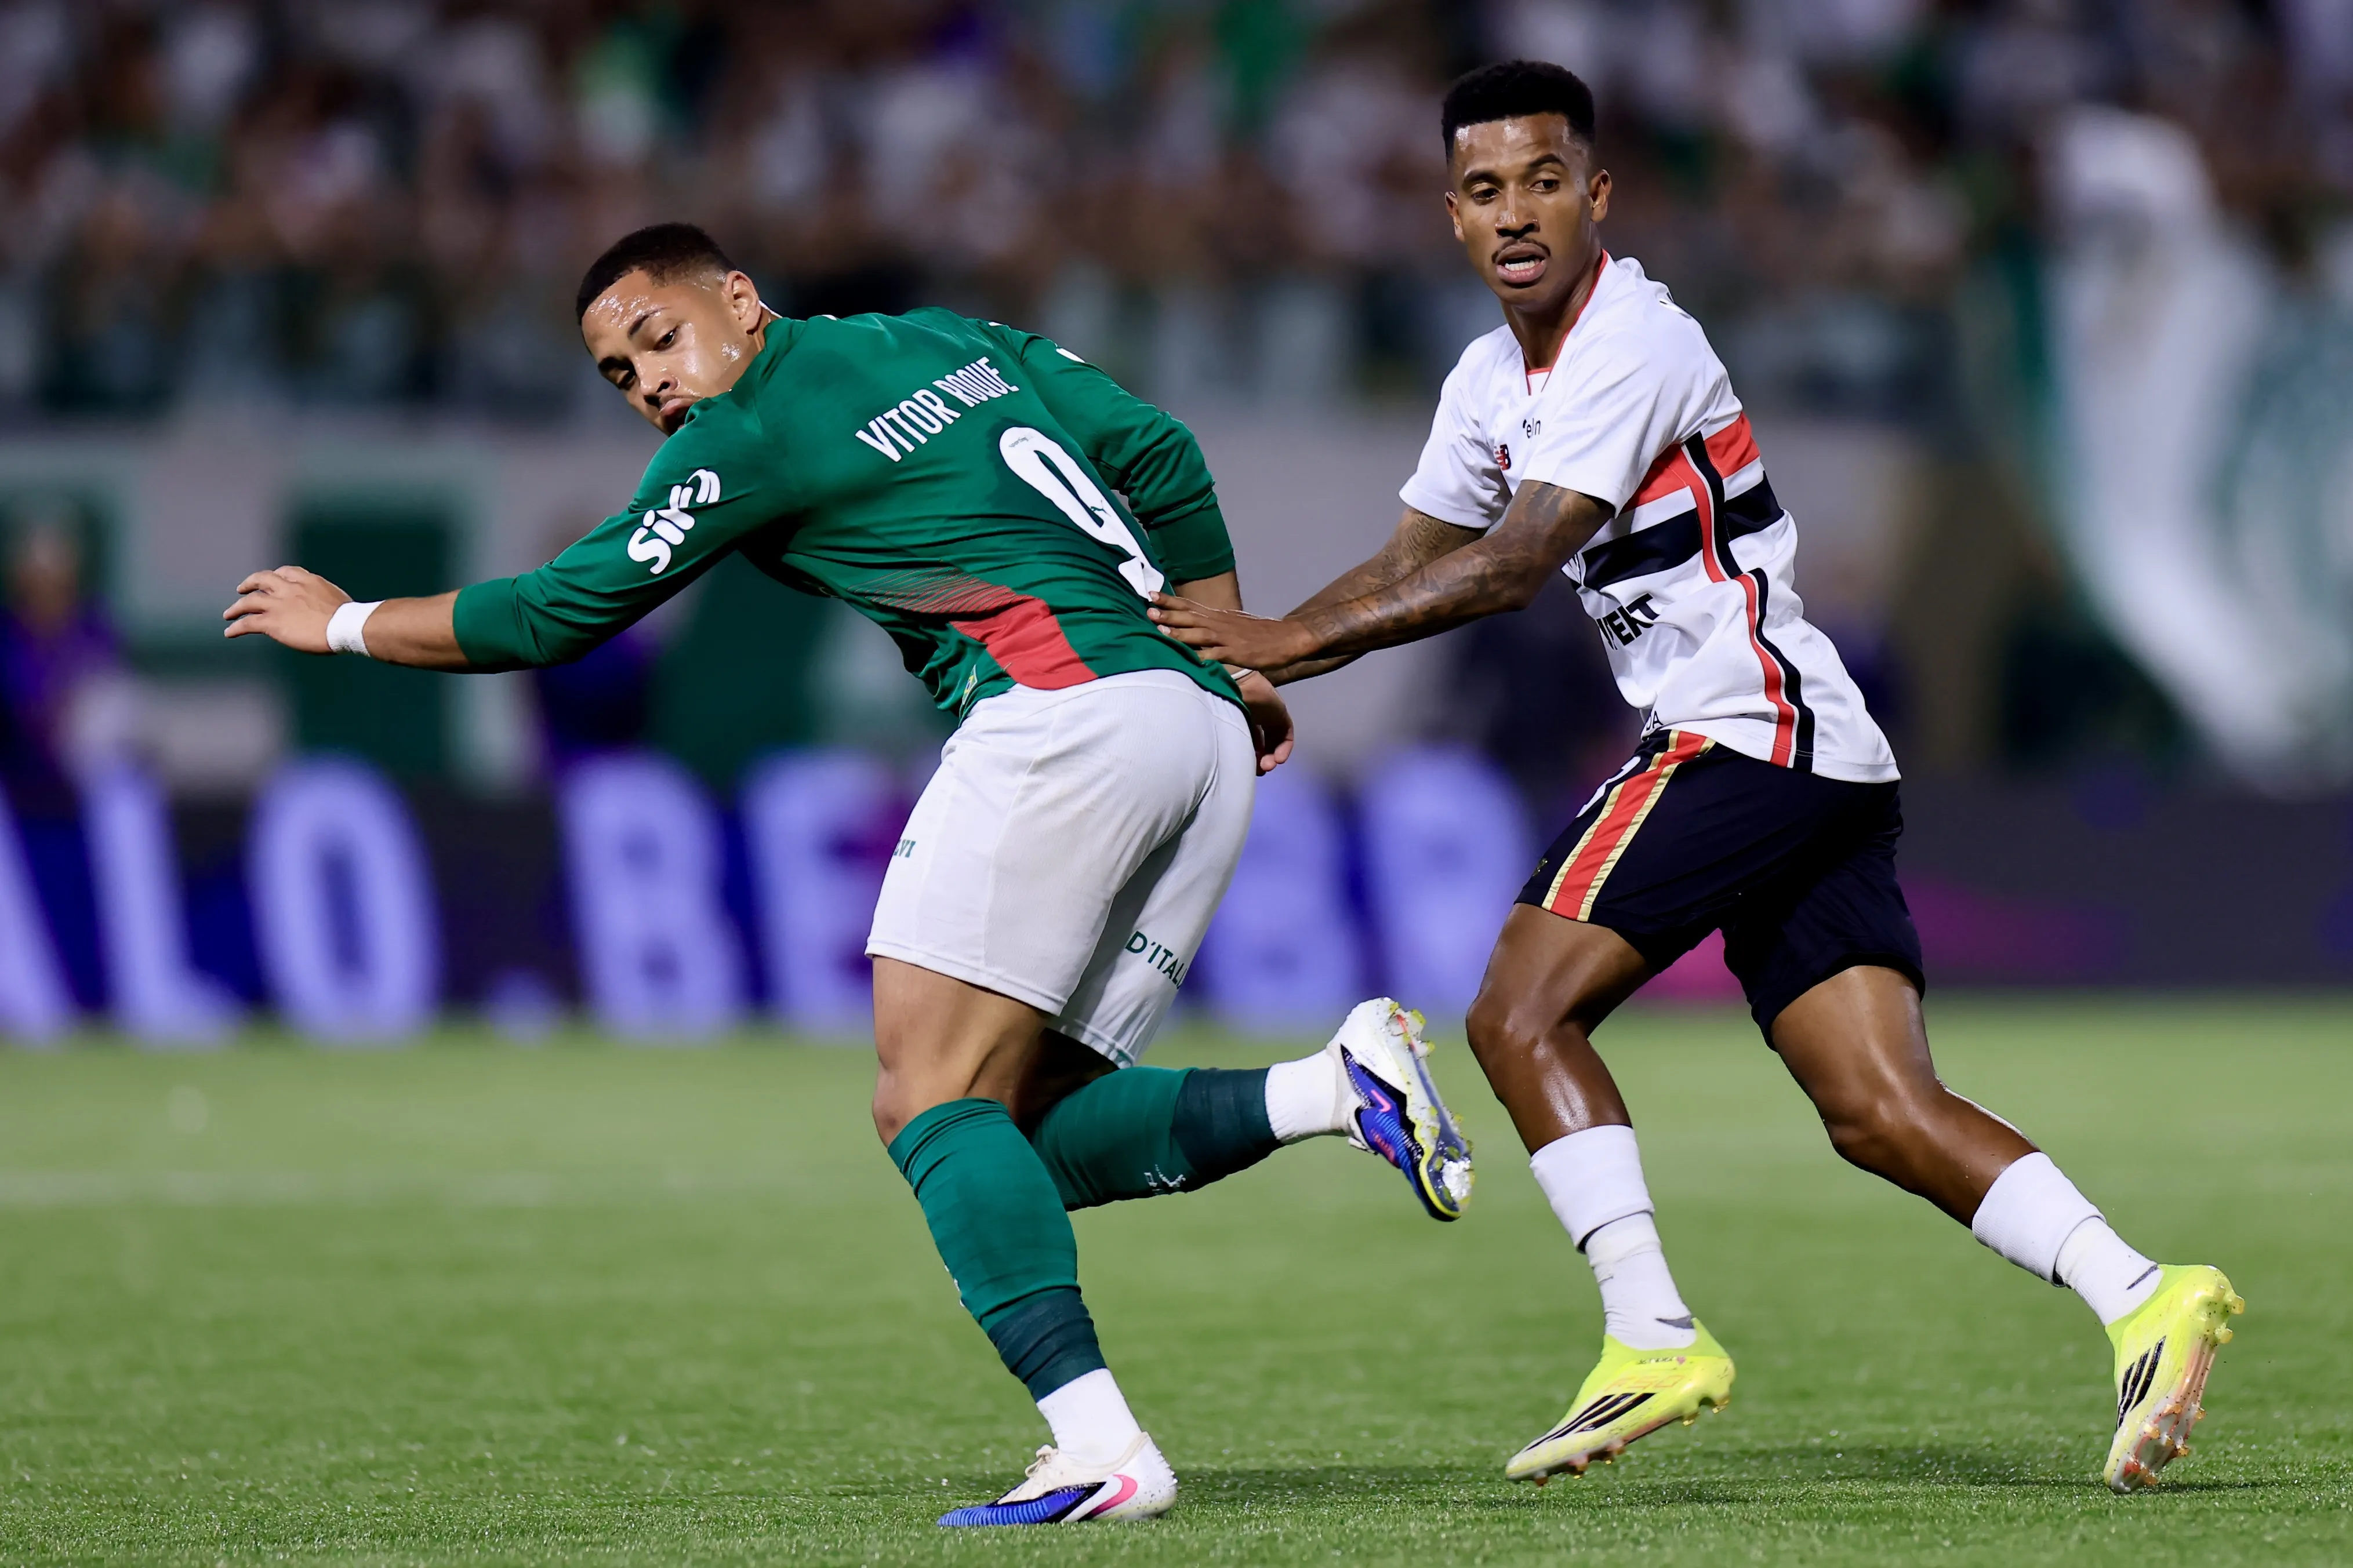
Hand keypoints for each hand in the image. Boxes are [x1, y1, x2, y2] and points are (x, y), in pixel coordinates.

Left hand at [223, 567, 350, 653]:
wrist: (345, 626)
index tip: (273, 580)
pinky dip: (236, 627)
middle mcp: (289, 588)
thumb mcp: (336, 597)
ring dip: (237, 607)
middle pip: (262, 579)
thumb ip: (323, 597)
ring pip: (249, 601)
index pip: (286, 572)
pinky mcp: (272, 622)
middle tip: (242, 589)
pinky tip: (229, 632)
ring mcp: (279, 604)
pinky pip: (248, 623)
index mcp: (307, 580)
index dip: (276, 576)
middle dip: (251, 583)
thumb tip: (325, 608)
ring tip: (229, 613)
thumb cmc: (349, 617)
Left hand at [1149, 593, 1317, 670]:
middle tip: (1147, 608)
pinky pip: (1215, 656)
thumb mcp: (1236, 624)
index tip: (1151, 595)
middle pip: (1190, 616)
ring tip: (1159, 629)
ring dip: (1178, 631)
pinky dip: (1200, 657)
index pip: (1190, 606)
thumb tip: (1198, 626)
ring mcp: (1228, 638)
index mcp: (1219, 617)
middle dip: (1168, 613)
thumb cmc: (1262, 634)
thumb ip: (1216, 625)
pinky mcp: (1237, 653)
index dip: (1170, 601)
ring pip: (1199, 633)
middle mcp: (1220, 624)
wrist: (1289, 637)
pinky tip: (1187, 659)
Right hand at [1233, 669, 1293, 774]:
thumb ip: (1231, 743)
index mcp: (1239, 716)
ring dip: (1273, 755)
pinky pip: (1286, 734)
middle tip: (1261, 770)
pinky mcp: (1281, 713)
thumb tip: (1233, 764)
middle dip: (1262, 758)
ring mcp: (1269, 713)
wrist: (1235, 688)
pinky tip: (1278, 759)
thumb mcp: (1226, 729)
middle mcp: (1255, 715)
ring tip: (1269, 766)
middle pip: (1263, 741)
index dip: (1249, 754)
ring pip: (1275, 739)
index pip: (1247, 738)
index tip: (1247, 767)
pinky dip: (1284, 748)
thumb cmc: (1224, 708)